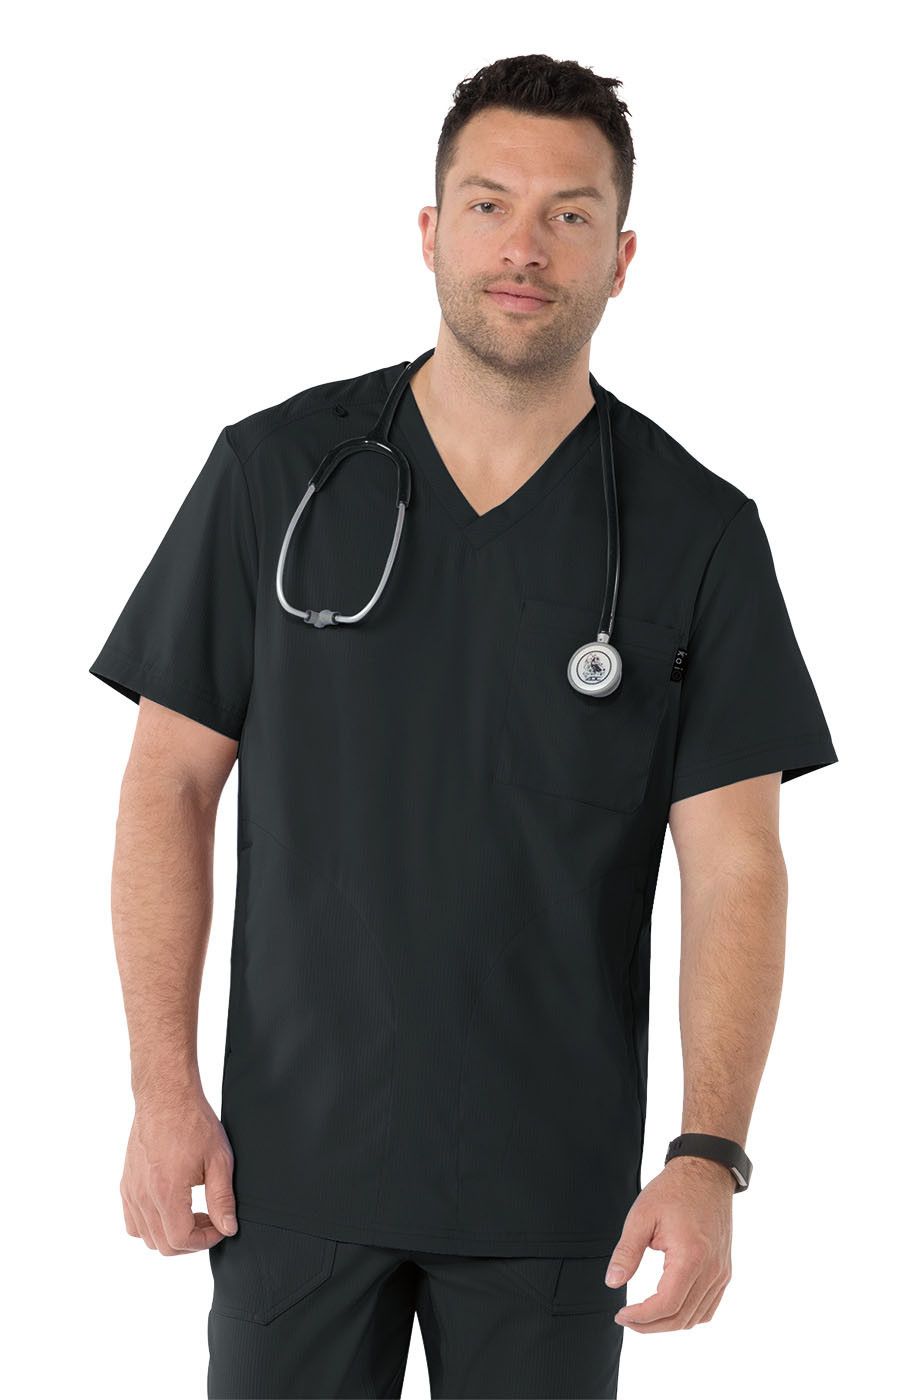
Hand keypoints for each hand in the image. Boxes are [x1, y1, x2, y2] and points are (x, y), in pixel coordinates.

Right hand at [120, 1091, 237, 1253]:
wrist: (166, 1096)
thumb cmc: (192, 1121)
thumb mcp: (218, 1159)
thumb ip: (222, 1198)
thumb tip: (228, 1228)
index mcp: (166, 1191)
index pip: (181, 1239)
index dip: (205, 1240)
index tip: (220, 1227)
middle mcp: (143, 1195)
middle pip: (163, 1245)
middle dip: (191, 1240)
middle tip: (210, 1221)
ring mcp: (131, 1190)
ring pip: (146, 1237)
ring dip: (171, 1234)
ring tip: (192, 1213)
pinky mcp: (126, 1183)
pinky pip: (132, 1221)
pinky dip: (150, 1225)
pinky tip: (170, 1207)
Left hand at [604, 1156, 733, 1330]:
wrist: (706, 1172)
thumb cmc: (673, 1190)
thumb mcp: (642, 1216)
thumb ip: (626, 1252)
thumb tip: (612, 1282)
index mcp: (690, 1257)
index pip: (666, 1305)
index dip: (642, 1317)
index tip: (621, 1314)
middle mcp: (711, 1270)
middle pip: (681, 1318)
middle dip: (650, 1325)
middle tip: (626, 1318)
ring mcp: (721, 1272)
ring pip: (696, 1318)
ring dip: (668, 1323)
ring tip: (643, 1316)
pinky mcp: (724, 1270)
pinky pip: (709, 1307)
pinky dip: (688, 1315)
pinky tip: (669, 1308)